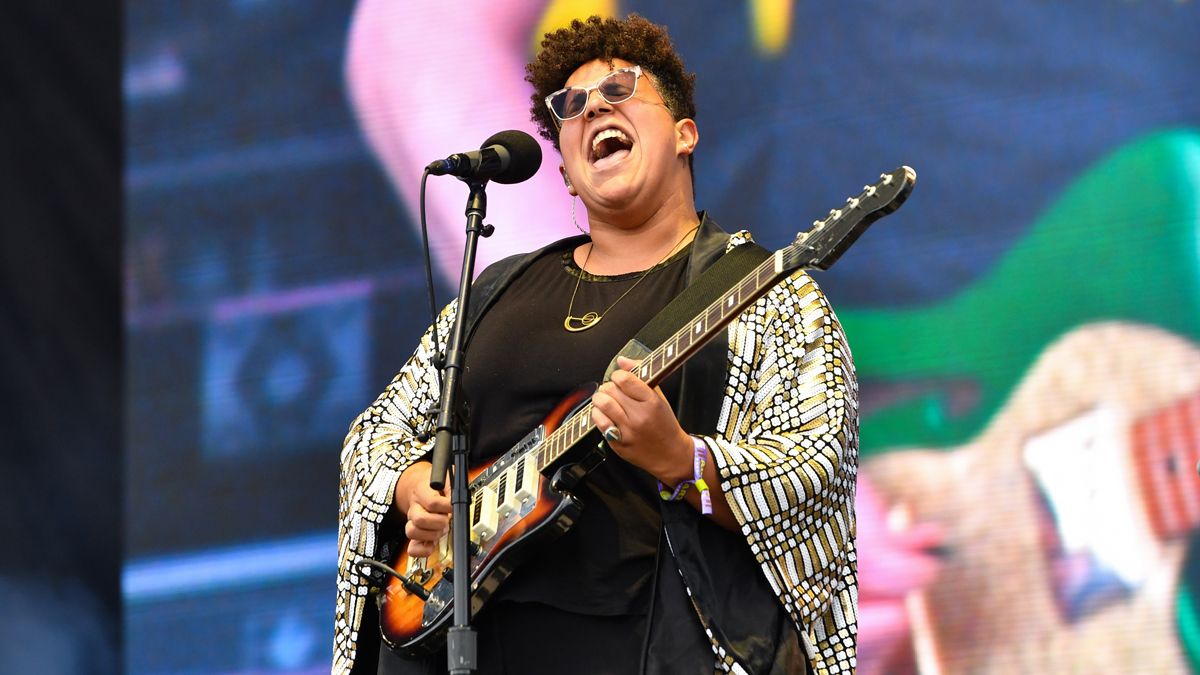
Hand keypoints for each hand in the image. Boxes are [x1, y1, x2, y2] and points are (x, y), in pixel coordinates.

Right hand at [393, 461, 450, 557]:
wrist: (419, 486)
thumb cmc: (436, 485)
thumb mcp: (446, 478)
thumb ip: (453, 488)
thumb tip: (459, 500)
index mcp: (421, 491)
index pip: (432, 502)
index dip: (446, 507)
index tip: (453, 507)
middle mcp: (415, 507)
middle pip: (420, 519)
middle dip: (439, 522)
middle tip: (447, 520)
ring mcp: (412, 522)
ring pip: (412, 532)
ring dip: (431, 534)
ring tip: (441, 530)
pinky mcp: (415, 535)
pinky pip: (412, 548)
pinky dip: (423, 550)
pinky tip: (433, 545)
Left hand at [590, 356, 691, 484]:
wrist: (671, 455)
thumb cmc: (664, 424)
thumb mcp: (659, 397)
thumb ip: (641, 376)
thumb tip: (622, 360)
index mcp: (652, 402)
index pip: (625, 379)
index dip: (618, 376)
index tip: (619, 379)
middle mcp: (640, 416)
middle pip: (610, 390)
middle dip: (608, 387)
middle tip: (612, 391)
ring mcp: (628, 431)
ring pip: (602, 404)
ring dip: (599, 399)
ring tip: (605, 401)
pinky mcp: (618, 444)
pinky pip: (599, 423)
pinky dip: (598, 415)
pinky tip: (604, 414)